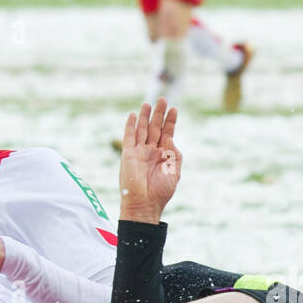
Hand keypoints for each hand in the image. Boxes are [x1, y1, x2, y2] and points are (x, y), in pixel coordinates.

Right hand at [119, 98, 181, 224]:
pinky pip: (129, 137)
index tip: (174, 109)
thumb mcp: (174, 171)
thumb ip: (175, 154)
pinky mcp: (128, 154)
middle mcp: (151, 151)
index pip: (166, 133)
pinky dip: (131, 126)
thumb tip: (171, 140)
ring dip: (145, 116)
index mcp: (163, 155)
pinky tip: (134, 115)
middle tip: (163, 99)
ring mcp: (139, 152)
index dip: (170, 121)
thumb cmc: (161, 191)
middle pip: (155, 128)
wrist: (145, 204)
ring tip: (148, 103)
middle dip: (159, 114)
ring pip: (142, 129)